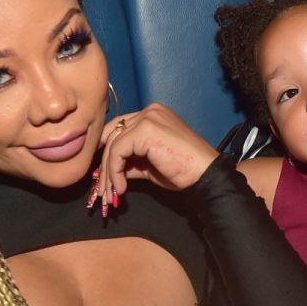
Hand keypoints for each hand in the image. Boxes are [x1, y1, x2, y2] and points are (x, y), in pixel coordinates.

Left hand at [94, 103, 219, 211]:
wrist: (204, 175)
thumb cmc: (183, 171)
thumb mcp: (150, 166)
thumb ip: (131, 162)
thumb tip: (109, 171)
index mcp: (153, 115)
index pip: (120, 127)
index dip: (107, 148)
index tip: (102, 171)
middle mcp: (149, 112)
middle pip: (113, 134)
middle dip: (105, 164)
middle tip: (102, 188)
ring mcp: (147, 118)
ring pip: (113, 144)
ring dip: (108, 172)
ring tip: (111, 193)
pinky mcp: (144, 129)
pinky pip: (118, 151)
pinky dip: (114, 171)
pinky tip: (121, 187)